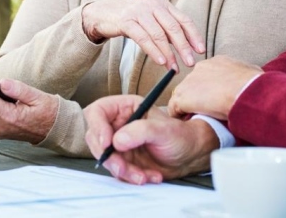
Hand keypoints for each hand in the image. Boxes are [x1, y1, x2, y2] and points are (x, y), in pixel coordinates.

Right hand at [81, 0, 204, 69]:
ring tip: (174, 68)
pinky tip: (160, 61)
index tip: (201, 50)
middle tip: (191, 63)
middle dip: (184, 47)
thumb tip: (186, 49)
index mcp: (164, 5)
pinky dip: (153, 51)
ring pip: (159, 35)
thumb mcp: (152, 20)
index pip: (184, 20)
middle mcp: (154, 6)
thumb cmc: (132, 19)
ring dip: (169, 54)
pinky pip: (143, 38)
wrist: (104, 12)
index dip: (194, 36)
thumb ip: (167, 30)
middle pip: (174, 28)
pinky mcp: (126, 21)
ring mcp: (140, 13)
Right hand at [84, 95, 217, 184]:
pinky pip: (117, 171)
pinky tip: (149, 176)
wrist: (189, 156)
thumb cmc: (180, 135)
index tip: (107, 144)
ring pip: (106, 158)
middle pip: (96, 138)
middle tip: (123, 167)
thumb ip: (141, 131)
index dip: (97, 127)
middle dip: (110, 157)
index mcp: (125, 108)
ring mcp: (119, 143)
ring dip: (122, 171)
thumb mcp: (164, 130)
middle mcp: (119, 124)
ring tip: (143, 176)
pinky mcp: (123, 160)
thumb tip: (117, 140)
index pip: (98, 112)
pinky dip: (131, 177)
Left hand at [167, 55, 261, 120]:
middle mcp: (200, 68)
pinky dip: (179, 116)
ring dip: (189, 107)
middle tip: (206, 111)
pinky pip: (174, 109)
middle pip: (193, 84)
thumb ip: (245, 74)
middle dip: (198, 96)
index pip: (206, 75)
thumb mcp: (252, 72)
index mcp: (216, 62)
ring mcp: (189, 82)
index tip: (214, 99)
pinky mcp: (182, 96)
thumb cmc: (253, 84)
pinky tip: (187, 123)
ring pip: (183, 96)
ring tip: (196, 118)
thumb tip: (252, 79)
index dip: (209, 89)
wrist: (243, 91)